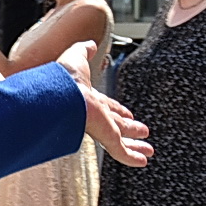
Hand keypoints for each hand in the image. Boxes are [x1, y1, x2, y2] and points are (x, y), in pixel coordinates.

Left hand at [56, 40, 151, 167]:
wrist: (57, 96)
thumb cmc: (62, 78)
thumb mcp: (75, 58)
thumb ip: (82, 51)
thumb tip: (90, 44)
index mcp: (88, 99)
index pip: (107, 107)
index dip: (117, 110)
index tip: (127, 114)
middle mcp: (94, 114)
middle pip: (116, 124)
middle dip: (130, 128)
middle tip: (142, 132)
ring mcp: (99, 127)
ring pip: (120, 140)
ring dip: (135, 145)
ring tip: (148, 151)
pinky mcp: (103, 136)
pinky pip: (119, 150)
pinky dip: (131, 156)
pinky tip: (142, 161)